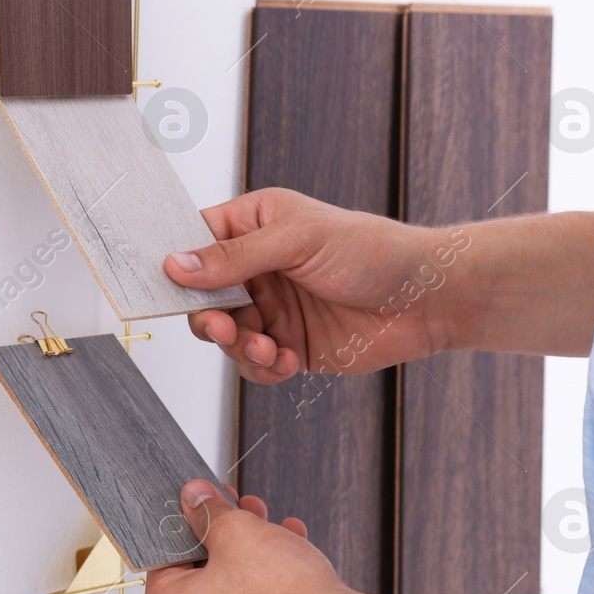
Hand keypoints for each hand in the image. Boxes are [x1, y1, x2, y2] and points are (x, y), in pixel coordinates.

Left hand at [143, 480, 372, 593]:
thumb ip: (209, 512)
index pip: (165, 558)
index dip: (189, 522)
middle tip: (243, 510)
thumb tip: (195, 497)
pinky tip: (292, 553)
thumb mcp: (236, 532)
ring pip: (232, 592)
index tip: (205, 504)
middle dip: (227, 535)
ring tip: (276, 528)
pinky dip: (271, 584)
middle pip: (201, 574)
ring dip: (253, 554)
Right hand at [162, 188, 467, 383]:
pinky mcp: (290, 345)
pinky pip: (254, 364)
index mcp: (255, 225)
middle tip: (222, 328)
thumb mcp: (297, 241)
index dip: (175, 262)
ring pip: (225, 336)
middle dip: (208, 318)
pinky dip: (264, 368)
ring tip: (268, 348)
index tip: (165, 284)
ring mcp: (273, 308)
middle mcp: (258, 267)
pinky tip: (287, 361)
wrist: (428, 299)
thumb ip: (234, 257)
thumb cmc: (374, 251)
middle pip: (203, 297)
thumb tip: (176, 265)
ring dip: (240, 347)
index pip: (195, 240)